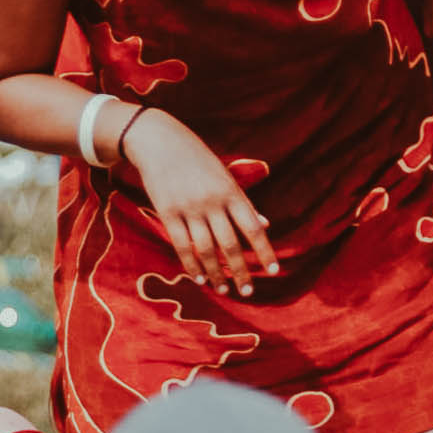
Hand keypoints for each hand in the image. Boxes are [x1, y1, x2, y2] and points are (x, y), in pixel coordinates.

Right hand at [127, 111, 278, 296]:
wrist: (159, 141)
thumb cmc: (198, 159)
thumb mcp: (225, 175)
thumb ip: (243, 203)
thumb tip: (265, 225)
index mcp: (231, 191)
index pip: (253, 227)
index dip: (264, 251)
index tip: (273, 271)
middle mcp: (212, 201)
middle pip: (231, 244)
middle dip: (241, 271)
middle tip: (248, 292)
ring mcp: (189, 208)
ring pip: (206, 249)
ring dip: (217, 273)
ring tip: (224, 290)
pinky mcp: (167, 212)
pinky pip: (183, 245)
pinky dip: (192, 265)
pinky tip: (201, 278)